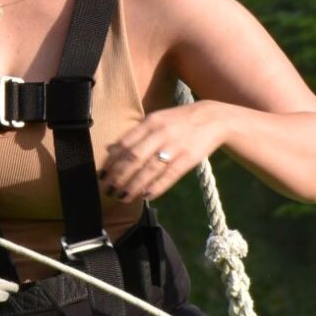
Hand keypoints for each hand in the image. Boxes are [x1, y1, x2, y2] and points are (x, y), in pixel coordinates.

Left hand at [98, 101, 230, 204]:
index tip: (102, 174)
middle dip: (118, 176)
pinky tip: (145, 196)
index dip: (112, 161)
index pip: (125, 143)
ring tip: (122, 196)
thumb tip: (109, 149)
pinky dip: (156, 187)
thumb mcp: (156, 120)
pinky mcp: (189, 159)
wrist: (213, 119)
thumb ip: (134, 134)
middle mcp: (161, 133)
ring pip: (149, 169)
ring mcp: (175, 146)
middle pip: (134, 158)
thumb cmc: (178, 121)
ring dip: (134, 185)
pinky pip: (169, 176)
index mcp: (150, 122)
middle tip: (108, 189)